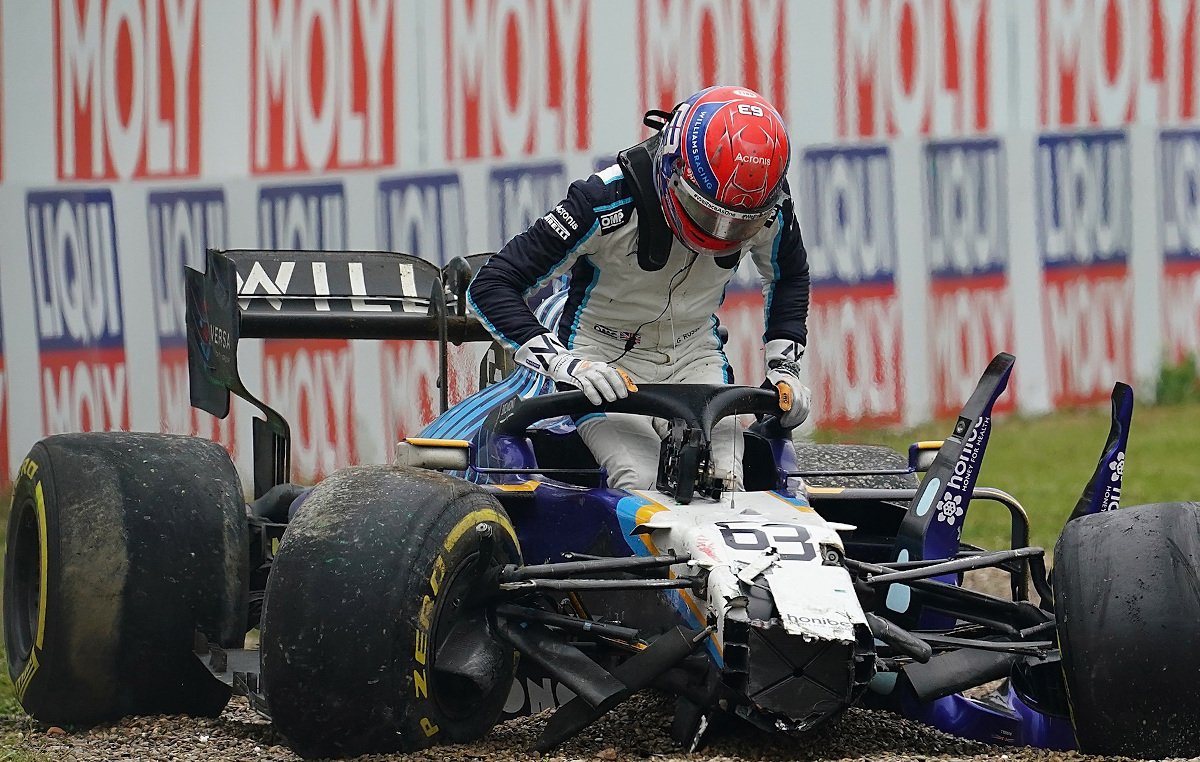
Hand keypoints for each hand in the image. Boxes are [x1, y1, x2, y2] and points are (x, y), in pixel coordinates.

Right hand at [515, 332, 636, 404]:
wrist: (562, 366)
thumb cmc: (582, 374)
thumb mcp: (596, 375)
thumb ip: (607, 381)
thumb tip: (622, 392)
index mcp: (601, 367)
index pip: (614, 373)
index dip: (622, 382)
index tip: (628, 392)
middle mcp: (594, 367)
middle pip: (608, 374)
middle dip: (616, 385)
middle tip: (621, 396)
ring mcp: (585, 372)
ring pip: (598, 379)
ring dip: (606, 389)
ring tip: (611, 399)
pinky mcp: (576, 378)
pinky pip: (586, 386)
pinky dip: (592, 393)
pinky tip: (597, 401)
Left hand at [764, 339, 810, 427]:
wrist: (783, 372)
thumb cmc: (772, 383)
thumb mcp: (764, 388)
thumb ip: (760, 400)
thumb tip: (759, 419)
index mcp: (783, 381)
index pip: (788, 397)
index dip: (787, 411)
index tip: (782, 421)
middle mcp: (794, 383)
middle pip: (798, 403)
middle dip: (792, 417)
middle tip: (785, 424)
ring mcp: (802, 388)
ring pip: (805, 406)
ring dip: (798, 418)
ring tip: (790, 424)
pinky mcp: (807, 393)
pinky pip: (808, 407)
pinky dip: (803, 416)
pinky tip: (796, 421)